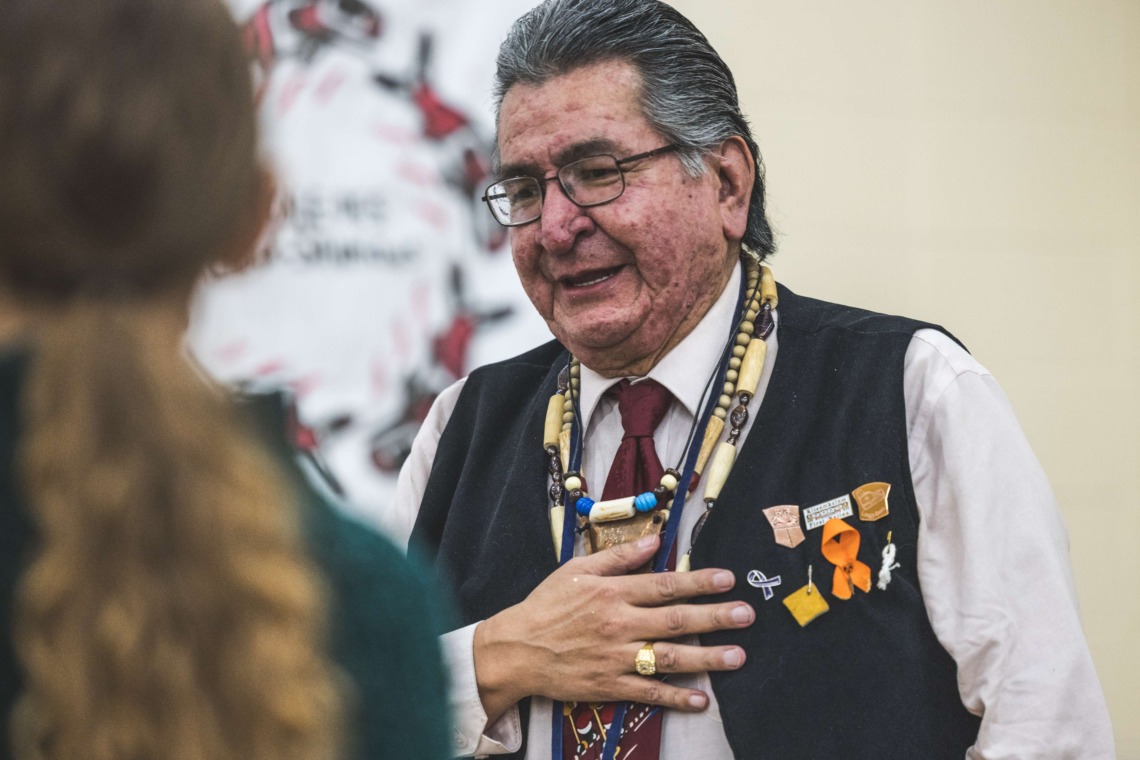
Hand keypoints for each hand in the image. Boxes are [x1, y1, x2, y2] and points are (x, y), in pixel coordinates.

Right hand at [472, 534, 751, 722]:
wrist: (515, 649)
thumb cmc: (546, 606)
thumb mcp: (577, 570)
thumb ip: (618, 557)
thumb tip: (654, 541)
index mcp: (611, 592)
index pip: (664, 584)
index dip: (698, 582)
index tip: (729, 579)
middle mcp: (618, 623)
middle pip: (675, 620)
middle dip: (714, 617)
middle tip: (746, 615)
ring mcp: (615, 657)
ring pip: (668, 658)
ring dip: (706, 658)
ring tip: (738, 656)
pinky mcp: (609, 685)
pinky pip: (648, 693)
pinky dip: (675, 697)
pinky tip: (701, 699)